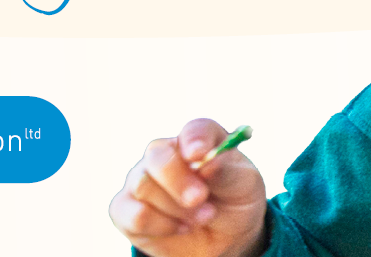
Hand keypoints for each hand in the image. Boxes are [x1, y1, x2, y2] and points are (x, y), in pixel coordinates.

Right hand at [111, 119, 268, 256]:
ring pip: (144, 186)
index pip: (195, 130)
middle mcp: (165, 153)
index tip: (199, 155)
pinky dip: (160, 226)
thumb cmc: (234, 202)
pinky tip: (180, 228)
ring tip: (203, 217)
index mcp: (199, 140)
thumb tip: (208, 163)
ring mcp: (142, 179)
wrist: (223, 238)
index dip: (196, 140)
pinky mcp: (126, 208)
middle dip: (178, 180)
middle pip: (157, 155)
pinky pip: (133, 215)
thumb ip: (227, 172)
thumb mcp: (244, 186)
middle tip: (200, 198)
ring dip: (176, 209)